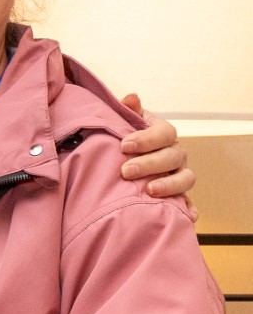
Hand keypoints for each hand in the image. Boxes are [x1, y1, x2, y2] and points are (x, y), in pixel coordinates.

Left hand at [119, 96, 196, 215]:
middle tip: (126, 171)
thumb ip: (127, 111)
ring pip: (185, 179)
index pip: (164, 132)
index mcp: (164, 134)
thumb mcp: (125, 124)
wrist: (127, 161)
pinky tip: (187, 216)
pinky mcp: (179, 196)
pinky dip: (190, 209)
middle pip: (172, 157)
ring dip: (169, 185)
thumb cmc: (126, 141)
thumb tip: (131, 98)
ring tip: (149, 191)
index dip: (147, 139)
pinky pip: (189, 203)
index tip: (124, 145)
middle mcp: (176, 154)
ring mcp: (180, 175)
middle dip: (150, 164)